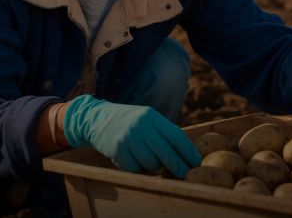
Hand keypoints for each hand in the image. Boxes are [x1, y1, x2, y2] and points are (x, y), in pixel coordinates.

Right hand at [63, 94, 200, 176]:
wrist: (95, 118)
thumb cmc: (128, 122)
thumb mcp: (146, 119)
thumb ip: (163, 132)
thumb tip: (186, 155)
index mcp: (151, 116)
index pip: (176, 136)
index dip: (188, 152)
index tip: (196, 163)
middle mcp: (140, 126)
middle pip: (166, 153)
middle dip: (177, 166)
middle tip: (183, 173)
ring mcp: (127, 138)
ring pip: (151, 163)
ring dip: (153, 166)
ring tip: (147, 159)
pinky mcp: (116, 150)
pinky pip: (135, 168)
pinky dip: (136, 167)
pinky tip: (131, 158)